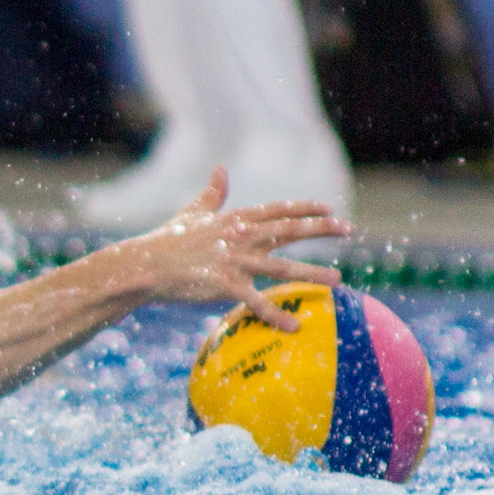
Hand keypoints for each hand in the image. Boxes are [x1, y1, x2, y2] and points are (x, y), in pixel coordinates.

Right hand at [127, 167, 349, 331]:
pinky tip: (294, 326)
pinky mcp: (225, 285)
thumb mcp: (193, 212)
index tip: (329, 208)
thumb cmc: (167, 240)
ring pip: (281, 267)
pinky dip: (275, 315)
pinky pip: (256, 302)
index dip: (305, 207)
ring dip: (312, 273)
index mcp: (235, 219)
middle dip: (321, 229)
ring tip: (338, 280)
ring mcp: (235, 261)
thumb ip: (212, 193)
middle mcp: (240, 236)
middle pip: (289, 229)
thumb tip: (221, 168)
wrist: (146, 265)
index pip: (277, 209)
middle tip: (348, 228)